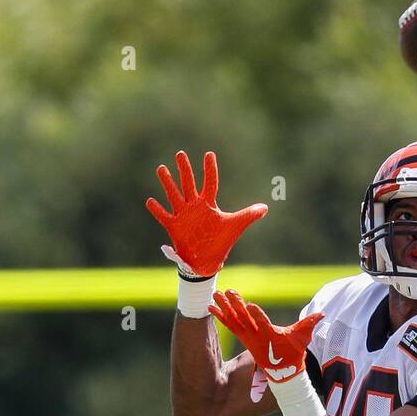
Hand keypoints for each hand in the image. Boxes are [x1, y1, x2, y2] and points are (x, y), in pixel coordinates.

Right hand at [146, 150, 267, 277]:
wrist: (207, 262)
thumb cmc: (221, 242)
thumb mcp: (235, 226)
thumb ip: (249, 215)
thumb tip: (266, 208)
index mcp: (209, 204)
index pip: (210, 183)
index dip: (210, 169)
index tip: (209, 154)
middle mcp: (194, 206)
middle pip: (189, 184)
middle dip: (185, 169)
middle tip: (181, 153)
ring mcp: (183, 215)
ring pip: (174, 195)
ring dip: (168, 183)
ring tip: (162, 168)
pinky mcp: (174, 227)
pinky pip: (163, 216)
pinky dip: (157, 209)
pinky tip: (150, 200)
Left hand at [209, 289, 323, 382]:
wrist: (283, 371)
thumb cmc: (294, 352)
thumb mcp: (303, 338)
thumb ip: (309, 324)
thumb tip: (322, 314)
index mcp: (271, 336)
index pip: (264, 324)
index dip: (257, 315)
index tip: (250, 305)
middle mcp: (257, 337)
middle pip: (245, 319)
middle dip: (237, 305)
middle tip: (229, 292)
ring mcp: (248, 337)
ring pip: (234, 320)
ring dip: (225, 307)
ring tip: (216, 294)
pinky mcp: (243, 337)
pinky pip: (229, 325)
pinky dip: (220, 316)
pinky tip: (211, 307)